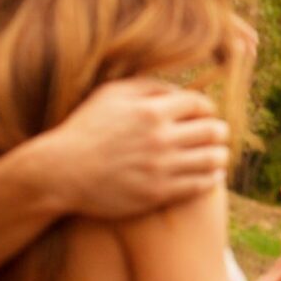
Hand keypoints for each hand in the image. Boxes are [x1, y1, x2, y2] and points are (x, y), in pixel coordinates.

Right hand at [43, 78, 228, 217]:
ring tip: (218, 155)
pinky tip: (213, 174)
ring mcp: (161, 168)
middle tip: (218, 134)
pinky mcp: (158, 193)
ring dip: (221, 155)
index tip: (206, 115)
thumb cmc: (86, 129)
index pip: (201, 105)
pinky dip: (213, 178)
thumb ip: (149, 87)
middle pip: (214, 131)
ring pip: (213, 159)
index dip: (208, 109)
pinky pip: (201, 185)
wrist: (59, 172)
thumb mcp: (111, 94)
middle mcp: (160, 139)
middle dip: (220, 131)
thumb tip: (182, 90)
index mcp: (151, 111)